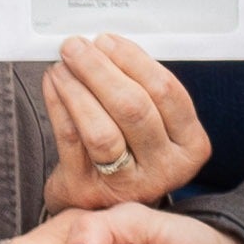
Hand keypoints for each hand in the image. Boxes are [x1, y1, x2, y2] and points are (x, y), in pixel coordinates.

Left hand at [41, 31, 213, 214]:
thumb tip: (105, 45)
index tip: (107, 41)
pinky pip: (71, 140)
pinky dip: (58, 105)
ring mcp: (128, 184)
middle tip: (77, 47)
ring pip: (101, 129)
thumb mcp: (155, 124)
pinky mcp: (88, 190)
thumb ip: (142, 87)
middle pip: (133, 108)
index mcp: (190, 145)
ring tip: (62, 65)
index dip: (133, 60)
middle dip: (100, 69)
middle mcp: (165, 169)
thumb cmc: (130, 151)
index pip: (167, 92)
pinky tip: (53, 85)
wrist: (102, 202)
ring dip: (77, 88)